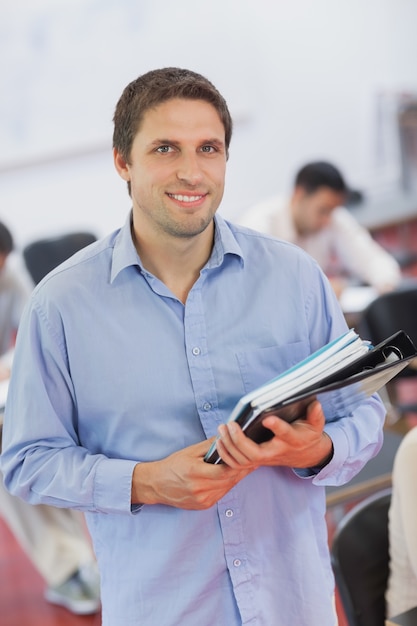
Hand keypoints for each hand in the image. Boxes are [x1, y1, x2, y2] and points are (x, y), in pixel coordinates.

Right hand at [131, 438, 253, 509]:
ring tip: (244, 467)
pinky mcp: (203, 506)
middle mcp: (199, 489)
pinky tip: (229, 476)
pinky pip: (221, 494)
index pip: (224, 471)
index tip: (247, 456)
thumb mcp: (189, 451)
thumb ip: (209, 445)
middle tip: (252, 460)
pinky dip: (226, 485)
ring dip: (235, 478)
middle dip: (241, 470)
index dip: (239, 464)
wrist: (156, 485)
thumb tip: (227, 436)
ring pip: (227, 488)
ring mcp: (202, 500)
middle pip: (229, 480)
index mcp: (195, 473)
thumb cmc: (172, 465)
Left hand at [215, 400, 332, 469]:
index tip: (267, 418)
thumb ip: (315, 415)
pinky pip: (238, 465)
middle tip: (230, 424)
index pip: (285, 434)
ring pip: (243, 461)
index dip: (277, 427)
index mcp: (292, 439)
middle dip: (239, 441)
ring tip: (222, 430)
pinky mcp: (256, 462)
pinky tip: (219, 441)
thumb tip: (315, 404)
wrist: (306, 454)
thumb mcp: (316, 424)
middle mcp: (276, 451)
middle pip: (255, 454)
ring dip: (229, 447)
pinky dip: (226, 455)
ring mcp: (265, 459)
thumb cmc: (308, 434)